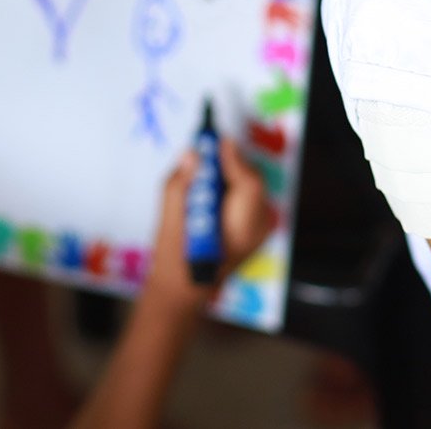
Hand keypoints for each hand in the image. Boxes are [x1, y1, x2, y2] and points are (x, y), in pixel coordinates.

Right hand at [145, 138, 274, 309]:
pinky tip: (213, 189)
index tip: (216, 139)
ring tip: (205, 168)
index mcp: (241, 231)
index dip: (232, 157)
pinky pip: (247, 195)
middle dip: (228, 164)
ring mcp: (261, 229)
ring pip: (249, 186)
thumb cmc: (174, 259)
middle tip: (204, 150)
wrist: (183, 291)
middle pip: (250, 181)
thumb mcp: (169, 220)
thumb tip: (191, 155)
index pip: (247, 183)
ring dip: (229, 174)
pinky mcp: (256, 228)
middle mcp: (258, 229)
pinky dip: (231, 186)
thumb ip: (180, 185)